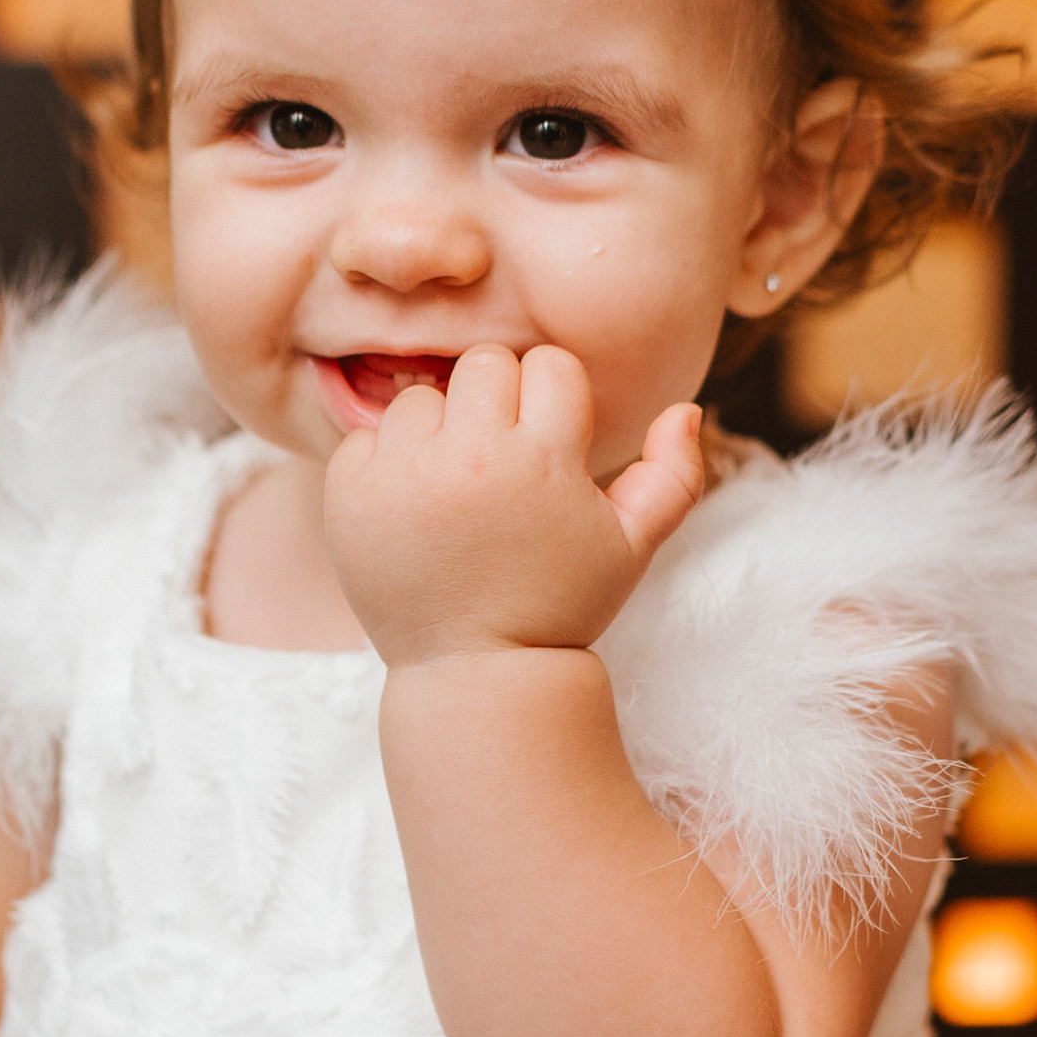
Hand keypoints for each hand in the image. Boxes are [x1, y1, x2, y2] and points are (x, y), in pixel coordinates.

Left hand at [323, 343, 705, 667]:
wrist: (473, 673)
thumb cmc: (558, 605)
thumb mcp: (632, 549)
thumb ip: (673, 476)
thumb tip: (687, 408)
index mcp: (542, 461)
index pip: (550, 364)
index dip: (554, 400)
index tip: (549, 445)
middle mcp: (469, 459)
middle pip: (484, 363)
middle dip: (497, 401)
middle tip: (500, 460)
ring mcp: (402, 476)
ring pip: (421, 396)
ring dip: (440, 431)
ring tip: (455, 491)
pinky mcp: (349, 496)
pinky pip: (366, 437)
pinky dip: (387, 465)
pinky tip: (413, 510)